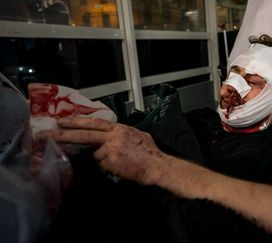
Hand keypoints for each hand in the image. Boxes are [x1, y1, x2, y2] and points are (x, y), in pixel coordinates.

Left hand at [36, 116, 163, 184]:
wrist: (158, 166)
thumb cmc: (151, 153)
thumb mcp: (139, 135)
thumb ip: (123, 134)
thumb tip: (114, 136)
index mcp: (119, 128)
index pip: (94, 123)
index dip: (77, 121)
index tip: (62, 121)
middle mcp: (113, 137)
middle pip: (83, 135)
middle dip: (62, 135)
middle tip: (45, 135)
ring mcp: (110, 149)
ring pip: (96, 156)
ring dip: (105, 160)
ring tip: (121, 162)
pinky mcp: (110, 162)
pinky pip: (103, 166)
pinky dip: (110, 168)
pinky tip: (122, 168)